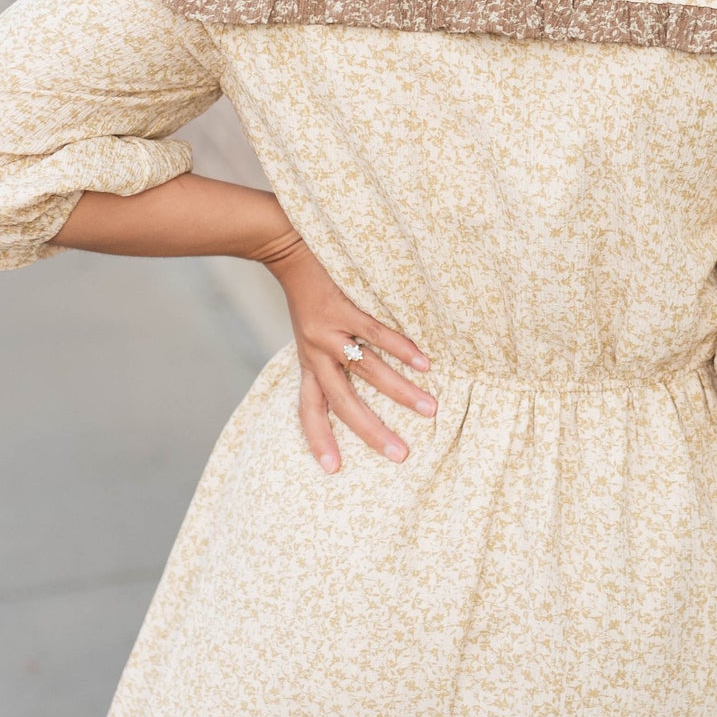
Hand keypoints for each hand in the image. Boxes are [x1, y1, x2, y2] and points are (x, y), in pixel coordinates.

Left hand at [260, 231, 434, 471]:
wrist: (285, 246)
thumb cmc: (306, 291)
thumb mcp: (309, 331)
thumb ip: (328, 354)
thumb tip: (359, 375)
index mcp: (308, 362)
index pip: (309, 410)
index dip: (319, 439)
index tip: (333, 470)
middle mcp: (316, 353)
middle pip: (344, 403)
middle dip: (373, 432)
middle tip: (401, 455)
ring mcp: (330, 332)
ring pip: (369, 372)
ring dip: (402, 393)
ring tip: (431, 409)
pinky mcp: (343, 308)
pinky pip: (376, 334)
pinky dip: (402, 350)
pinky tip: (425, 364)